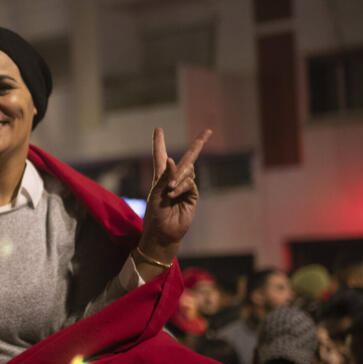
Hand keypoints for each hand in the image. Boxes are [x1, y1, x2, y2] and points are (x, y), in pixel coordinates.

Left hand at [138, 128, 211, 264]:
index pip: (161, 156)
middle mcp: (173, 180)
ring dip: (179, 178)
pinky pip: (190, 184)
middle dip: (197, 145)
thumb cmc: (155, 215)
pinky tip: (173, 193)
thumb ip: (165, 176)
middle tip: (207, 131)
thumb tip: (175, 160)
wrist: (163, 234)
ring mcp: (184, 187)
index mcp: (160, 177)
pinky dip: (181, 186)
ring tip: (169, 191)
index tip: (158, 129)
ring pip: (188, 172)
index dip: (160, 143)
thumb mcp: (155, 194)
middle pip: (186, 159)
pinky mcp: (192, 196)